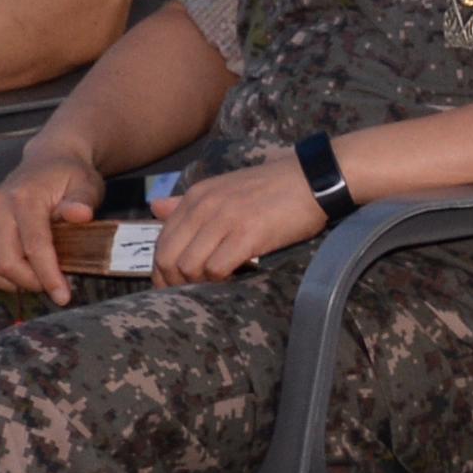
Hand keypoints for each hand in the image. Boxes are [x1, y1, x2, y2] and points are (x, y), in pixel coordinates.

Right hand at [0, 142, 108, 304]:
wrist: (47, 160)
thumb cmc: (70, 176)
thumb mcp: (86, 185)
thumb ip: (82, 202)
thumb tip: (80, 215)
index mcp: (24, 198)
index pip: (34, 246)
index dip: (48, 275)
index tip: (64, 296)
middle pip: (5, 262)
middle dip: (30, 282)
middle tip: (52, 287)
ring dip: (9, 284)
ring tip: (34, 282)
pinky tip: (8, 279)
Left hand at [148, 157, 326, 284]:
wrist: (316, 178)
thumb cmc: (275, 186)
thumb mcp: (226, 187)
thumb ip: (189, 202)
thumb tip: (155, 208)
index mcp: (196, 196)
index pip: (162, 241)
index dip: (163, 270)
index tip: (176, 286)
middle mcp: (204, 206)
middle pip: (168, 257)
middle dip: (175, 283)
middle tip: (191, 294)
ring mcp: (225, 219)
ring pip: (188, 266)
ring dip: (198, 284)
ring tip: (216, 286)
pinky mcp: (248, 234)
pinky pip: (217, 269)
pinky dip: (220, 282)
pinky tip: (234, 280)